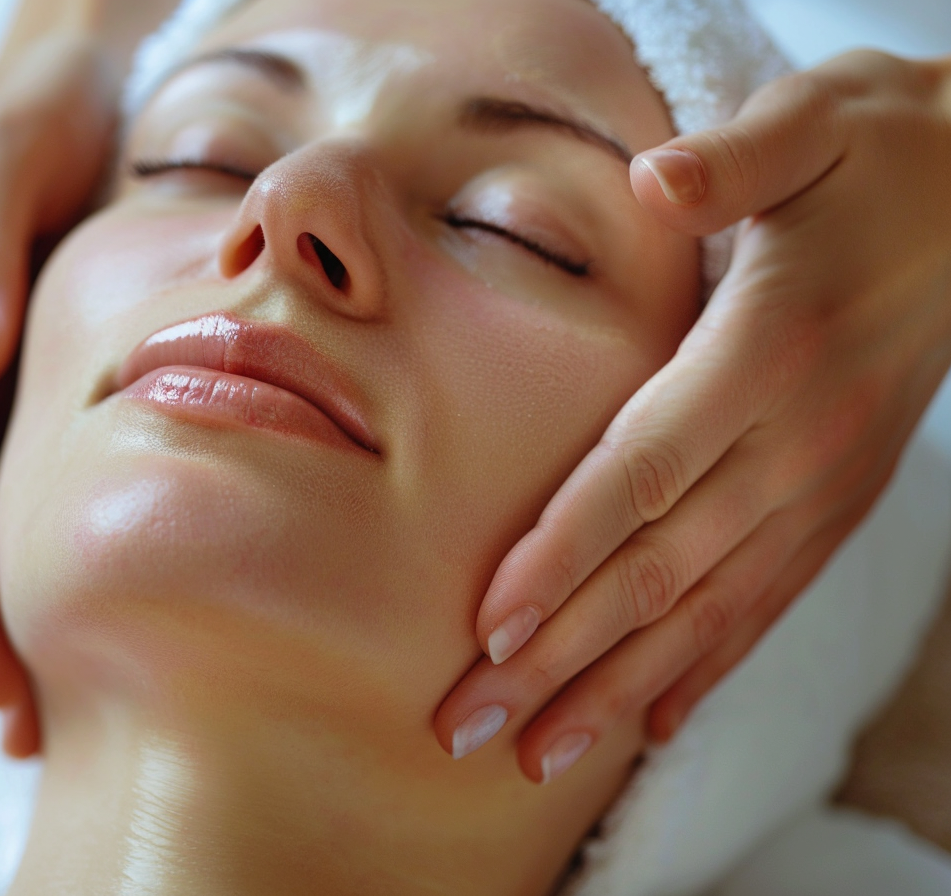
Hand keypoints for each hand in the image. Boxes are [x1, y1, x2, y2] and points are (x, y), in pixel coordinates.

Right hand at [0, 32, 117, 757]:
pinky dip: (62, 552)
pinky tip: (87, 616)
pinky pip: (52, 478)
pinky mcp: (51, 383)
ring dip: (20, 609)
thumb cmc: (34, 108)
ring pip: (8, 510)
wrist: (81, 84)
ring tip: (38, 706)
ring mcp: (4, 383)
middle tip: (11, 713)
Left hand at [435, 50, 950, 779]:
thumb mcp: (814, 124)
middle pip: (659, 569)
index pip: (646, 472)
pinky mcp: (837, 503)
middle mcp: (799, 440)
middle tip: (466, 723)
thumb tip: (656, 180)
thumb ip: (734, 161)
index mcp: (770, 350)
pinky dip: (707, 669)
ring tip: (535, 753)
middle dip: (559, 655)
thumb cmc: (879, 155)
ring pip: (708, 610)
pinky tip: (650, 725)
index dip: (565, 553)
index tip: (489, 629)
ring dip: (617, 688)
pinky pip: (767, 602)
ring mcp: (824, 484)